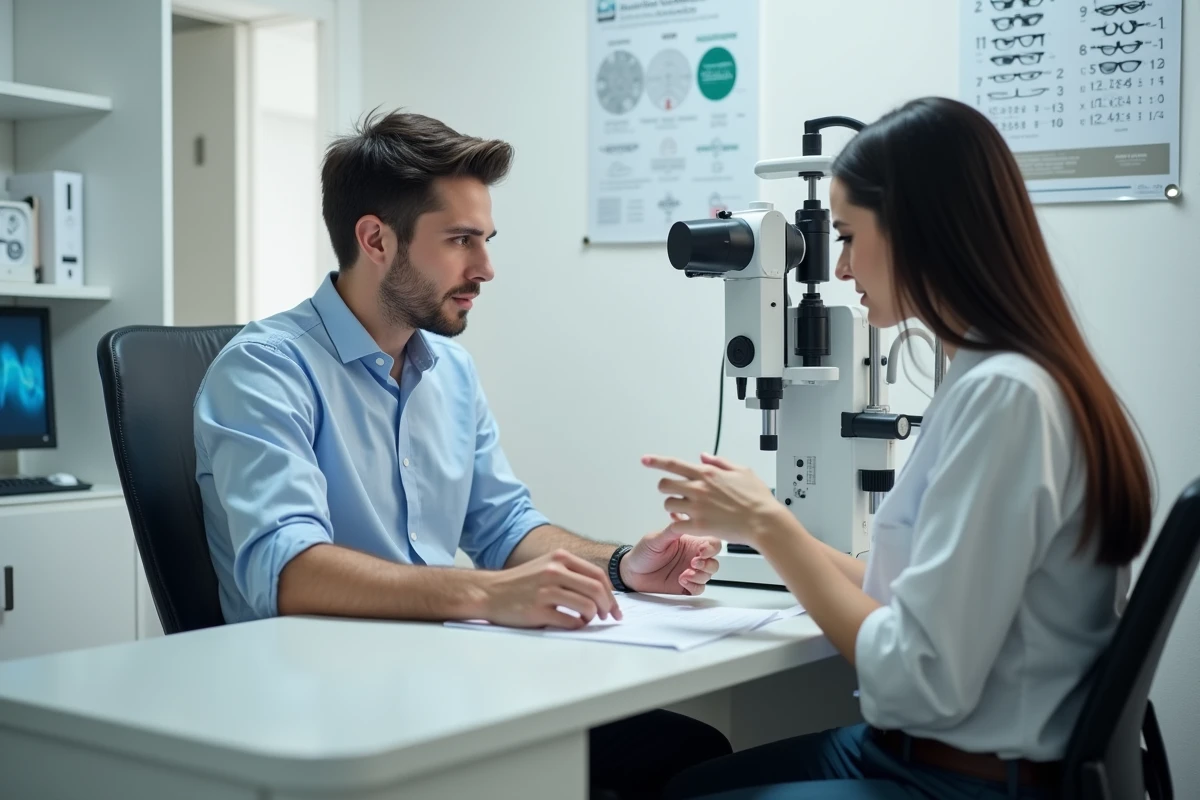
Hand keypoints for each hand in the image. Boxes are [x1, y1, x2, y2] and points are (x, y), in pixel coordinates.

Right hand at [480, 550, 621, 628]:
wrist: (489, 592)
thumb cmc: (521, 582)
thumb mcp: (546, 565)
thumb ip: (571, 573)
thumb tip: (601, 592)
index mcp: (560, 558)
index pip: (598, 575)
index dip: (611, 594)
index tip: (614, 607)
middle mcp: (554, 571)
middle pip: (597, 590)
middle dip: (607, 606)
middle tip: (607, 616)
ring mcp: (546, 590)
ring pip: (587, 606)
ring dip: (592, 617)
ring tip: (585, 620)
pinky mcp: (538, 610)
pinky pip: (571, 622)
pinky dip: (577, 626)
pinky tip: (571, 624)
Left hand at [620, 524, 720, 594]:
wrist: (631, 573)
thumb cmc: (642, 553)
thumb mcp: (656, 539)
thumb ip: (672, 531)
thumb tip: (685, 522)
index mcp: (689, 542)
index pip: (711, 543)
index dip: (712, 548)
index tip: (702, 551)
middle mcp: (692, 557)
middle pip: (714, 560)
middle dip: (708, 563)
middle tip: (694, 563)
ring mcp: (690, 572)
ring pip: (708, 575)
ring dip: (700, 575)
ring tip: (685, 574)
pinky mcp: (685, 587)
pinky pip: (699, 589)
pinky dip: (694, 586)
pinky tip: (682, 581)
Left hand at [642, 453, 782, 544]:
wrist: (764, 522)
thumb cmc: (757, 498)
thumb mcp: (742, 471)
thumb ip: (719, 462)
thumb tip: (704, 456)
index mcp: (708, 473)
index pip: (674, 464)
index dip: (656, 461)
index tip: (645, 460)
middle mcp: (699, 488)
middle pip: (664, 485)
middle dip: (667, 488)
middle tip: (675, 493)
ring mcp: (697, 507)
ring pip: (668, 504)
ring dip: (673, 507)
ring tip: (684, 510)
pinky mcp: (698, 526)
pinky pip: (675, 525)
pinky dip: (677, 525)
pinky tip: (686, 524)